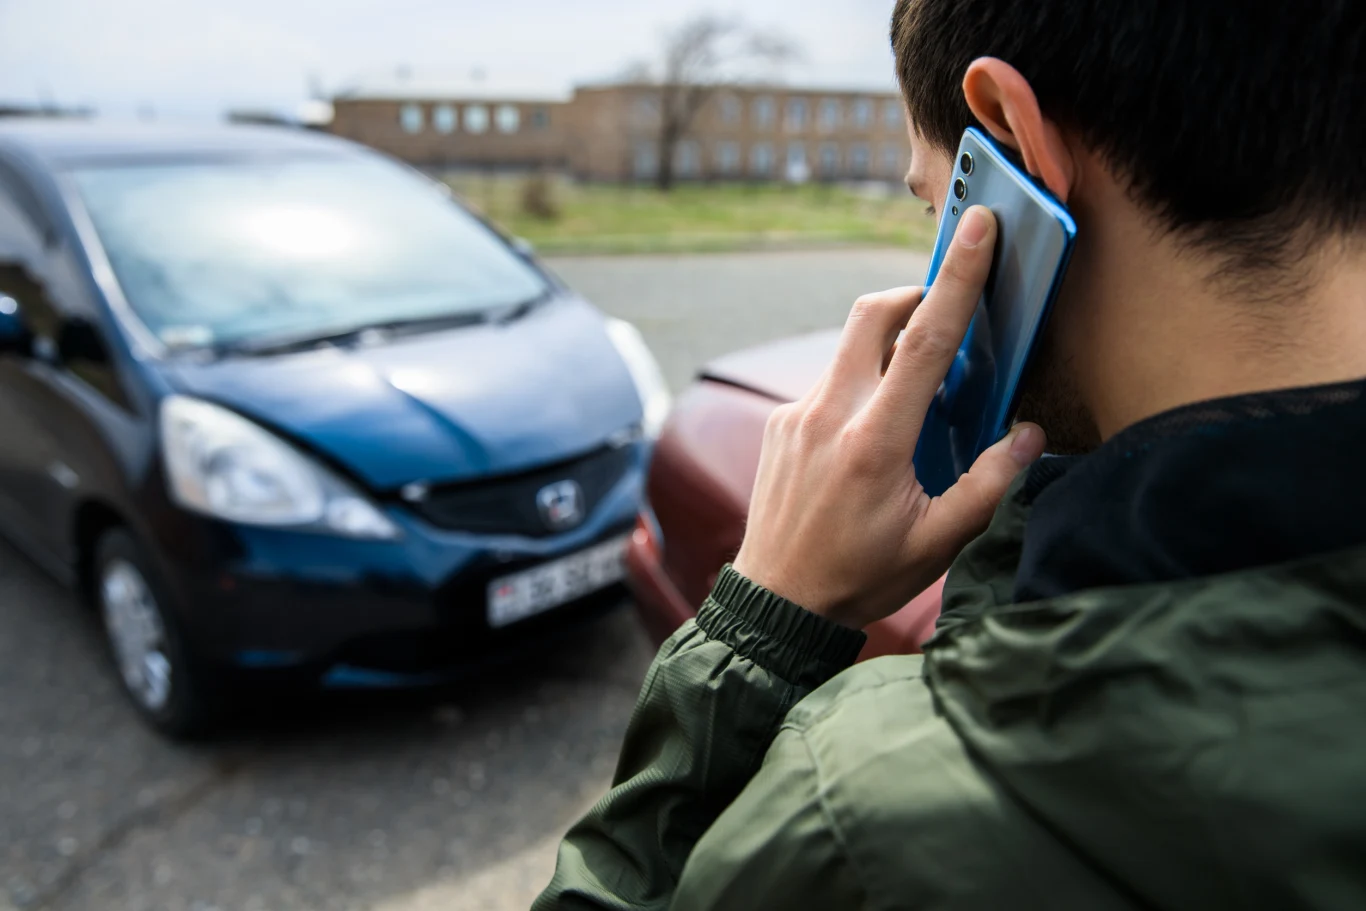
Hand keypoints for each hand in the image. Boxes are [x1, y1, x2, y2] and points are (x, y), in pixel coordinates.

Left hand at [732, 206, 1045, 629]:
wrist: (776, 603)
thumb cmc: (859, 577)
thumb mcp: (937, 544)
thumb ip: (987, 486)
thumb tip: (1027, 434)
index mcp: (874, 442)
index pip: (924, 342)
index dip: (958, 279)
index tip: (978, 228)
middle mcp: (828, 415)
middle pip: (871, 315)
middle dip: (912, 296)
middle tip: (943, 314)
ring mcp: (796, 415)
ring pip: (848, 349)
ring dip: (886, 350)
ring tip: (912, 400)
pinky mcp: (780, 424)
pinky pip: (828, 383)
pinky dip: (859, 387)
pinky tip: (870, 438)